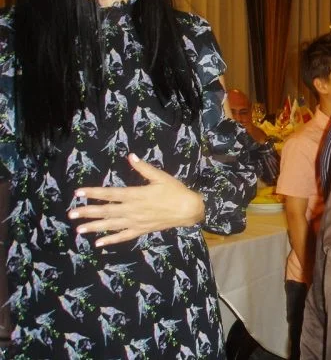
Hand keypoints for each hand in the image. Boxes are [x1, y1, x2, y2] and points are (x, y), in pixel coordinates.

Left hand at [69, 154, 204, 246]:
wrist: (189, 210)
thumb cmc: (175, 191)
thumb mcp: (161, 176)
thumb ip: (144, 168)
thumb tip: (131, 156)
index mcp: (136, 194)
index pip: (110, 194)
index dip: (93, 193)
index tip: (78, 193)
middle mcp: (133, 209)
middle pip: (106, 211)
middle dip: (88, 212)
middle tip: (71, 214)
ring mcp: (136, 221)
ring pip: (111, 225)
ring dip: (94, 227)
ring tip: (79, 229)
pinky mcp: (141, 230)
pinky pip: (123, 236)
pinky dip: (111, 240)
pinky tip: (98, 243)